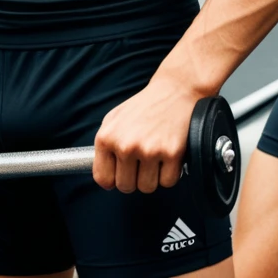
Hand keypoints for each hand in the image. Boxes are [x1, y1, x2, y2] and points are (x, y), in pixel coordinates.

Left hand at [93, 78, 198, 193]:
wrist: (174, 90)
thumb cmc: (144, 107)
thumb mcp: (114, 119)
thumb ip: (105, 148)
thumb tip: (105, 180)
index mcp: (107, 137)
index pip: (103, 178)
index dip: (114, 178)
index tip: (122, 171)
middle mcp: (126, 145)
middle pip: (125, 186)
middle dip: (135, 176)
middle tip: (142, 159)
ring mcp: (149, 150)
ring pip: (147, 187)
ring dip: (153, 176)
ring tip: (156, 154)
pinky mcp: (172, 153)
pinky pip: (168, 182)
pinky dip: (170, 173)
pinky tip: (168, 155)